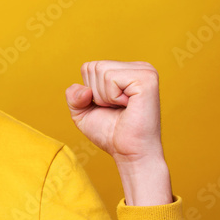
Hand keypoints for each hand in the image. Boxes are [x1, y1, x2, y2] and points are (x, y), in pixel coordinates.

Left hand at [65, 60, 171, 204]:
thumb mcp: (82, 112)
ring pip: (101, 71)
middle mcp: (139, 67)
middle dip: (96, 94)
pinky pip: (110, 78)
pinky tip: (128, 106)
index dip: (89, 91)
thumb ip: (73, 95)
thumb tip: (84, 90)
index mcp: (128, 70)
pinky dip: (111, 97)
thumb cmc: (110, 133)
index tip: (108, 106)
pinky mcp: (147, 79)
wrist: (129, 153)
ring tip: (122, 108)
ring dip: (104, 97)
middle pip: (93, 67)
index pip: (89, 67)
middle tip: (115, 109)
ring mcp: (145, 71)